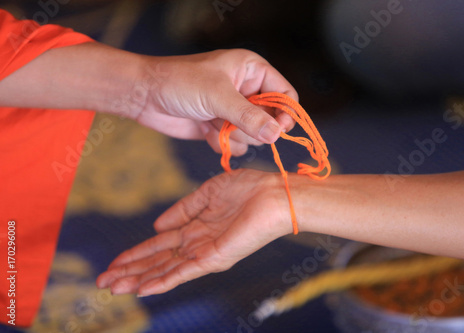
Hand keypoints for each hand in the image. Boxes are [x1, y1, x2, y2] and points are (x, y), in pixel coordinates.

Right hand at [96, 169, 290, 295]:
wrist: (274, 194)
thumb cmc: (248, 189)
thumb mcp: (207, 193)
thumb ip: (182, 209)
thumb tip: (157, 226)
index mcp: (195, 228)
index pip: (159, 245)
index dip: (135, 254)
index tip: (113, 263)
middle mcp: (197, 244)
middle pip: (157, 261)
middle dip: (130, 271)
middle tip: (103, 282)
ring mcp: (205, 253)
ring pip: (165, 270)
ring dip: (139, 279)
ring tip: (114, 288)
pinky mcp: (215, 257)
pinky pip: (185, 272)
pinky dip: (164, 281)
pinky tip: (144, 288)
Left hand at [137, 49, 297, 155]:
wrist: (145, 96)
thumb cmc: (180, 82)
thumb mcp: (218, 96)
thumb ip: (249, 116)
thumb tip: (276, 134)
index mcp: (252, 71)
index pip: (285, 94)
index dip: (286, 113)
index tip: (279, 131)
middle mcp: (247, 90)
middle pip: (271, 120)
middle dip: (251, 127)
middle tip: (231, 122)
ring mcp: (234, 111)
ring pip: (253, 136)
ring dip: (233, 135)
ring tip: (212, 122)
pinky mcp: (221, 127)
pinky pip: (236, 145)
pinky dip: (221, 142)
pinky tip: (204, 129)